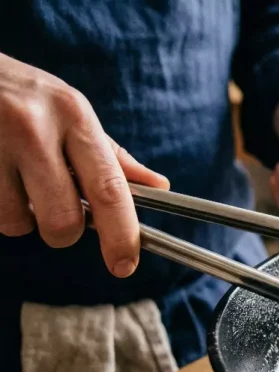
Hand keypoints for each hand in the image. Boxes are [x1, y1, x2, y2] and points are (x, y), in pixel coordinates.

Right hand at [0, 53, 168, 276]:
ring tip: (13, 181)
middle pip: (63, 219)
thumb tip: (158, 187)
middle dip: (62, 231)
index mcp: (74, 116)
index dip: (122, 235)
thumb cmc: (21, 95)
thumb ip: (109, 156)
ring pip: (18, 222)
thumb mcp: (69, 112)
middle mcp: (34, 128)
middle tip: (52, 209)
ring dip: (20, 217)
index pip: (109, 189)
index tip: (125, 264)